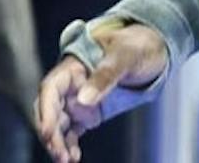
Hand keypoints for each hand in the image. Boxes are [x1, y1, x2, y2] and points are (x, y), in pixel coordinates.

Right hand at [34, 23, 168, 162]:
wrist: (153, 50)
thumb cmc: (137, 46)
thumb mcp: (125, 55)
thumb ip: (105, 75)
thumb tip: (83, 100)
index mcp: (73, 66)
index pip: (51, 89)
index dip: (46, 111)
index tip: (48, 131)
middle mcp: (71, 85)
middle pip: (51, 110)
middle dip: (51, 133)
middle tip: (59, 153)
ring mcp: (78, 100)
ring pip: (59, 124)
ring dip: (58, 143)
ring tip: (66, 160)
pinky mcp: (88, 113)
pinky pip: (72, 131)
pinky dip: (69, 144)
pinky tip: (73, 157)